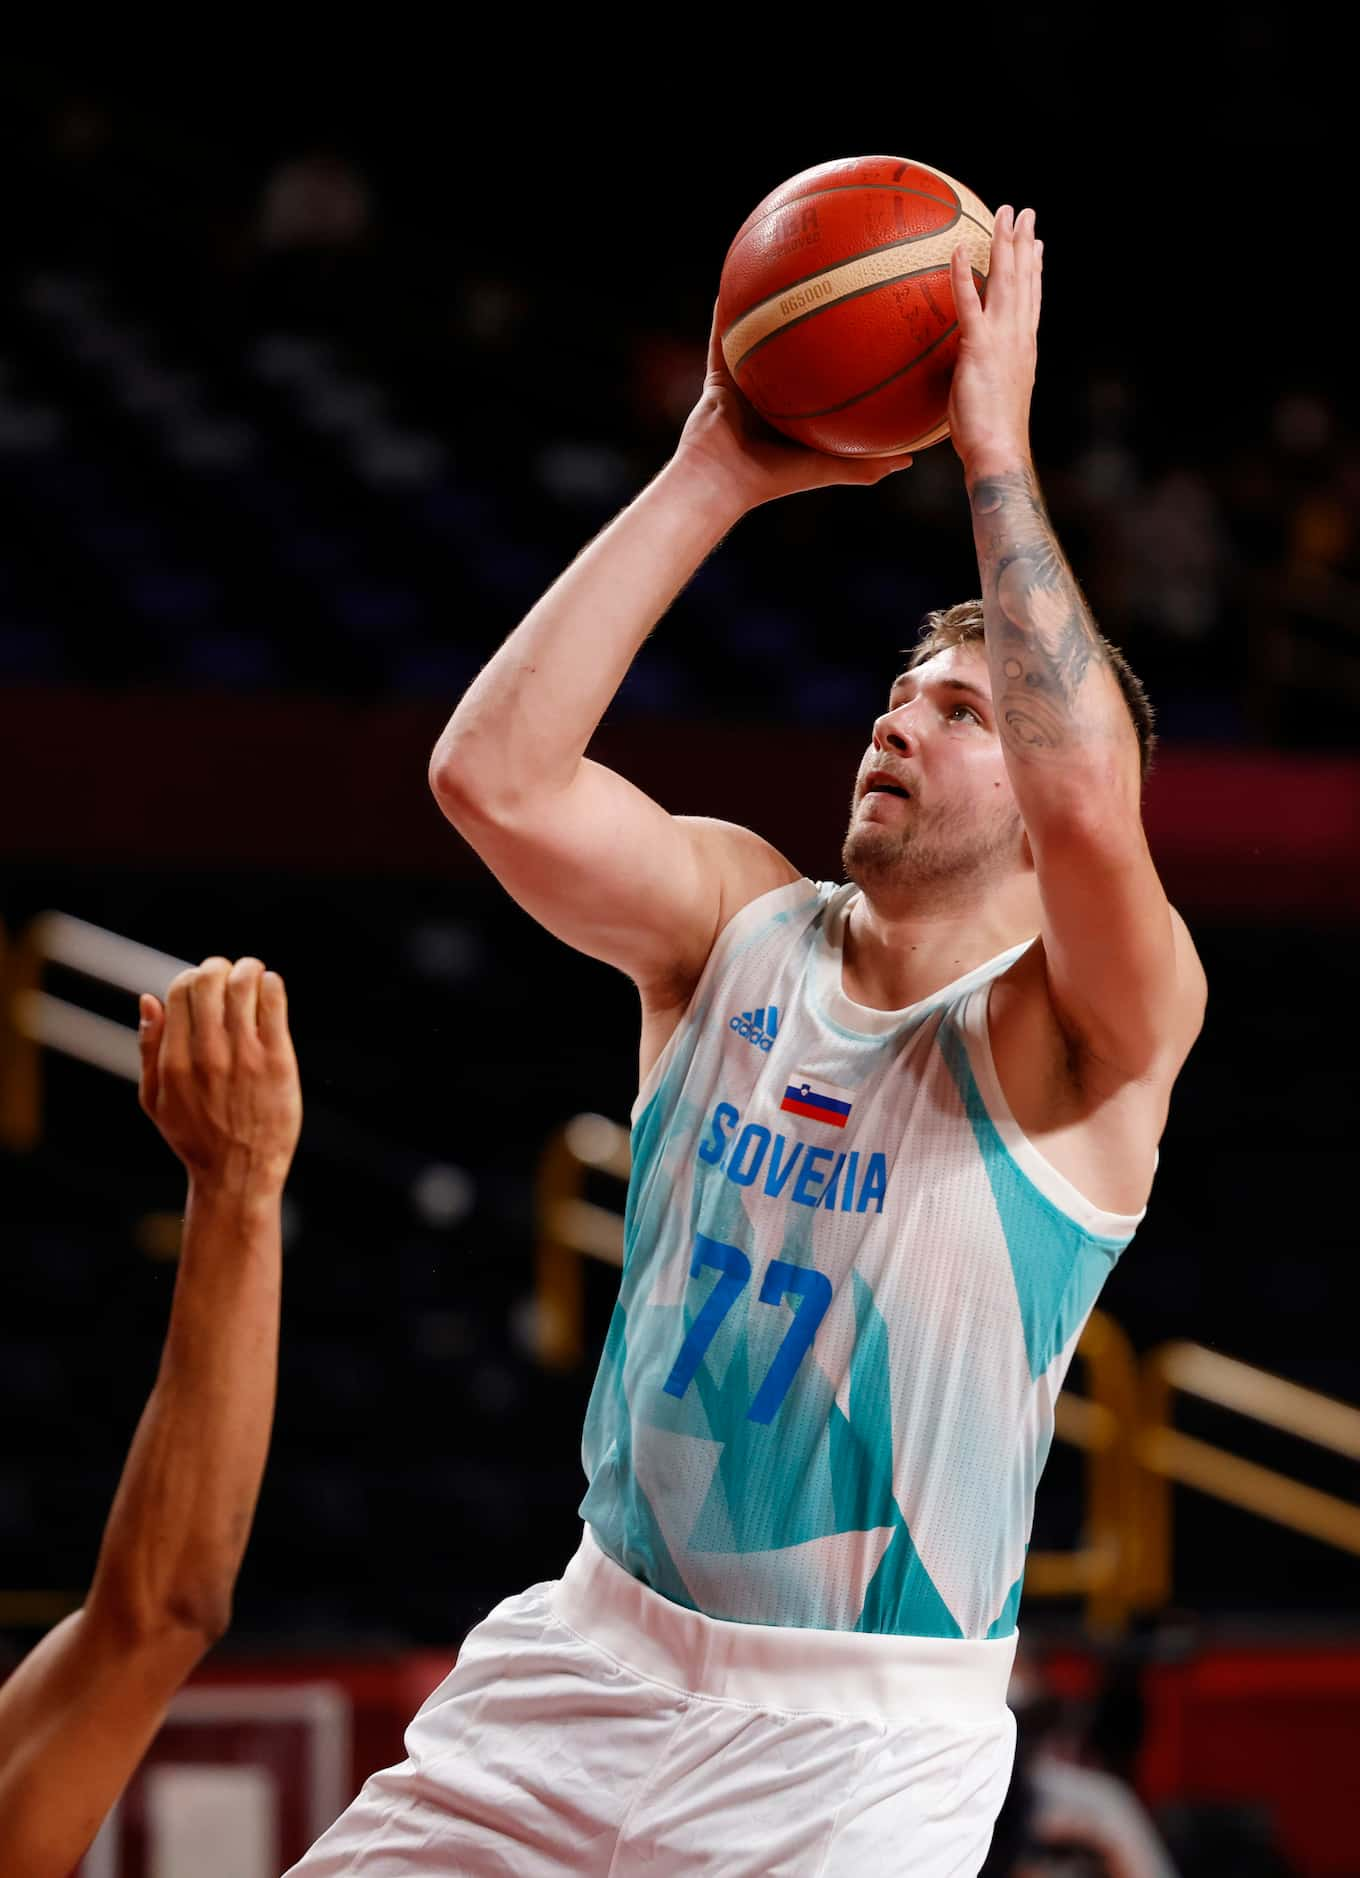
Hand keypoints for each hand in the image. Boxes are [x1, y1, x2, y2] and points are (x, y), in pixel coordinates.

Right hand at [139, 958, 301, 1190]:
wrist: (238, 1174)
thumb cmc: (196, 1137)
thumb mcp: (155, 1099)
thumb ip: (148, 1048)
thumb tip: (148, 999)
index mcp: (175, 1061)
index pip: (180, 990)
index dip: (191, 977)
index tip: (202, 986)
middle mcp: (208, 1054)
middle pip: (210, 980)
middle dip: (218, 967)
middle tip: (228, 973)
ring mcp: (245, 1055)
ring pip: (244, 984)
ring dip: (248, 969)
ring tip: (252, 975)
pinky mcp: (278, 1060)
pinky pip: (275, 1002)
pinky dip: (271, 984)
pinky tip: (270, 990)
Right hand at [672, 300, 912, 513]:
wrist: (719, 482)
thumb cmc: (772, 479)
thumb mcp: (826, 468)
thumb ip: (865, 464)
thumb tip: (910, 460)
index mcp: (798, 415)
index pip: (829, 380)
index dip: (849, 355)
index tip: (874, 327)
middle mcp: (774, 395)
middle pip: (800, 351)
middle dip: (815, 321)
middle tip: (838, 285)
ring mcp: (747, 384)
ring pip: (762, 337)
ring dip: (771, 306)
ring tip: (787, 269)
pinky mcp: (721, 376)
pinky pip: (723, 336)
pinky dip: (727, 311)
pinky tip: (737, 276)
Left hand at [947, 205, 1042, 476]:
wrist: (999, 451)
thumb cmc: (990, 438)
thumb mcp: (990, 398)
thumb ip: (983, 376)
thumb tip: (969, 374)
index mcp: (1025, 347)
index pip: (1032, 299)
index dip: (1035, 269)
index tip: (1037, 245)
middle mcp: (1020, 336)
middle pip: (1026, 280)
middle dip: (1026, 242)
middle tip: (1025, 213)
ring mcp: (1003, 339)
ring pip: (1007, 281)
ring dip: (1005, 243)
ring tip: (1004, 213)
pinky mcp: (980, 348)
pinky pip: (969, 303)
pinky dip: (965, 275)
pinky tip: (960, 250)